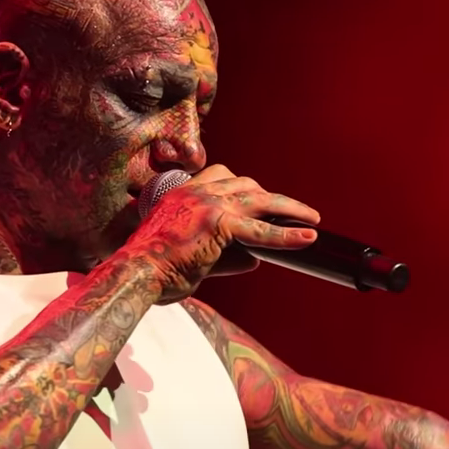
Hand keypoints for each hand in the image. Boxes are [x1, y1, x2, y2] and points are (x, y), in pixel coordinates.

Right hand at [127, 164, 321, 302]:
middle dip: (274, 197)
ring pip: (261, 201)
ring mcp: (209, 204)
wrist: (135, 274)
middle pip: (247, 184)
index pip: (222, 175)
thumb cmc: (154, 269)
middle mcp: (197, 191)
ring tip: (312, 218)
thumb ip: (225, 254)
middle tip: (296, 210)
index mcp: (183, 192)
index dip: (246, 187)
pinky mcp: (219, 225)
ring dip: (290, 208)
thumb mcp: (191, 255)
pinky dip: (288, 234)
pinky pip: (262, 231)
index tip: (262, 198)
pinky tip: (308, 237)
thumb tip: (257, 260)